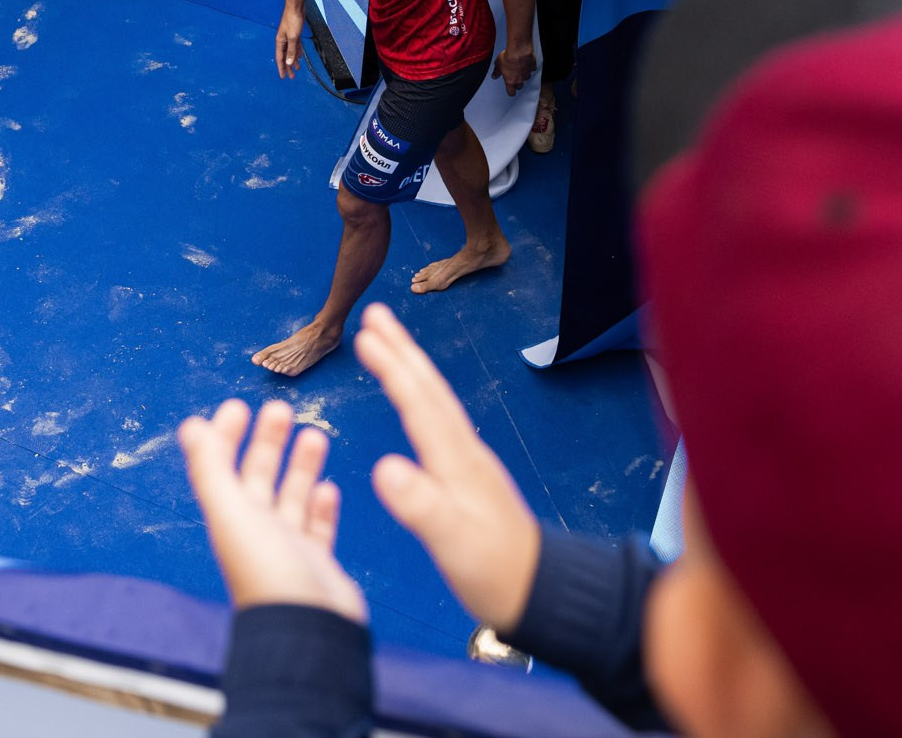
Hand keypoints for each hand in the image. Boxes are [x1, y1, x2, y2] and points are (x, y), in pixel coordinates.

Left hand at [179, 399, 365, 621]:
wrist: (308, 628)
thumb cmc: (269, 572)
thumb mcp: (234, 513)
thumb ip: (212, 469)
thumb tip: (190, 427)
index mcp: (231, 519)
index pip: (222, 468)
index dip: (226, 437)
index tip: (238, 406)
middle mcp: (256, 531)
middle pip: (259, 478)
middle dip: (268, 442)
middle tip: (280, 409)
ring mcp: (286, 547)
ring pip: (291, 497)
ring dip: (299, 466)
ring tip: (313, 435)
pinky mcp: (315, 562)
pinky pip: (316, 527)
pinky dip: (320, 506)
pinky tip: (327, 488)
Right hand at [275, 4, 303, 79]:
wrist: (296, 6)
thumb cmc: (292, 19)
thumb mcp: (293, 37)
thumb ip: (291, 50)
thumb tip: (289, 62)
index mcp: (280, 42)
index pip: (280, 58)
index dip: (282, 68)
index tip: (283, 77)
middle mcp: (283, 40)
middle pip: (285, 57)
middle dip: (288, 67)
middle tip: (291, 77)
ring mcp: (289, 37)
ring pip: (291, 52)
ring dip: (294, 60)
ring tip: (297, 69)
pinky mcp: (295, 33)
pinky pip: (295, 46)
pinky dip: (297, 52)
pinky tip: (300, 57)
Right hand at [354, 304, 539, 632]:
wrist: (536, 588)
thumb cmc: (492, 570)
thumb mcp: (452, 542)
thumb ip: (420, 505)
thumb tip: (383, 468)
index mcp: (456, 461)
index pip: (420, 403)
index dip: (392, 368)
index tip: (365, 335)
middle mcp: (464, 450)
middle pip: (430, 389)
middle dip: (401, 349)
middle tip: (374, 312)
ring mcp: (468, 460)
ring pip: (436, 400)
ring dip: (410, 367)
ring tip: (387, 341)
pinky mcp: (468, 473)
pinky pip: (438, 420)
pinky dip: (420, 397)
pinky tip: (415, 401)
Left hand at [496, 41, 534, 95]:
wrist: (518, 51)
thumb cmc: (508, 58)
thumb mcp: (498, 64)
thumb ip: (497, 71)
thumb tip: (494, 76)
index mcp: (510, 81)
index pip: (511, 92)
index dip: (511, 91)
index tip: (510, 90)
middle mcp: (520, 79)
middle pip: (520, 86)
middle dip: (517, 83)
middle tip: (514, 77)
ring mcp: (527, 73)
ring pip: (526, 77)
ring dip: (523, 74)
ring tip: (520, 68)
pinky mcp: (532, 67)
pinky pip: (532, 68)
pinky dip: (530, 66)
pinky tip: (526, 62)